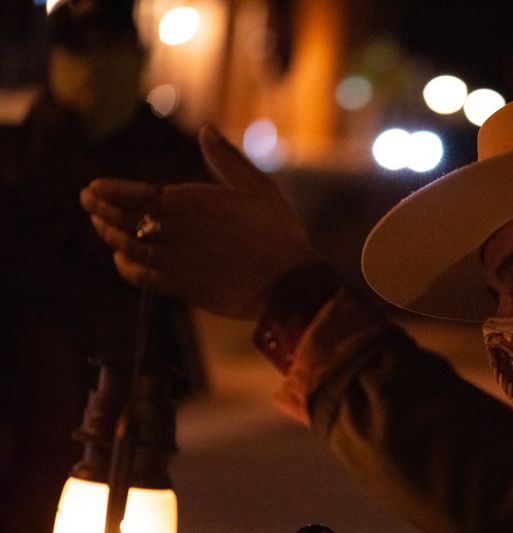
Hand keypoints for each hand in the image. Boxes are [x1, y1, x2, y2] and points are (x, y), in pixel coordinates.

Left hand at [80, 124, 321, 318]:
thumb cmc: (276, 231)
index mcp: (189, 204)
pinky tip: (123, 260)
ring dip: (110, 236)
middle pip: (124, 221)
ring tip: (102, 227)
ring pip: (129, 248)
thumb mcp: (257, 186)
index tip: (92, 187)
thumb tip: (207, 129)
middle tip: (89, 203)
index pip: (134, 195)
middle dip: (101, 211)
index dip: (109, 192)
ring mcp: (175, 262)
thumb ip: (227, 158)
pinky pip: (142, 277)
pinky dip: (127, 267)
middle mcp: (174, 232)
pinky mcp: (182, 287)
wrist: (287, 283)